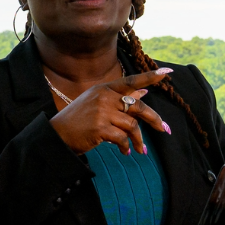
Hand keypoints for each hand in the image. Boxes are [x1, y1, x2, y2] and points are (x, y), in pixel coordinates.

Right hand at [50, 69, 173, 155]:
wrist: (57, 135)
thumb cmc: (78, 120)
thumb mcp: (97, 104)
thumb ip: (120, 99)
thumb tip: (143, 93)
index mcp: (104, 89)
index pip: (131, 81)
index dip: (149, 77)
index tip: (166, 72)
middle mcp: (104, 97)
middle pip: (137, 106)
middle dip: (154, 119)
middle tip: (165, 129)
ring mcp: (101, 112)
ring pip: (132, 125)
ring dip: (138, 140)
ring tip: (140, 150)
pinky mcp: (100, 127)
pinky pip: (122, 138)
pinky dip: (126, 146)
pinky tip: (125, 152)